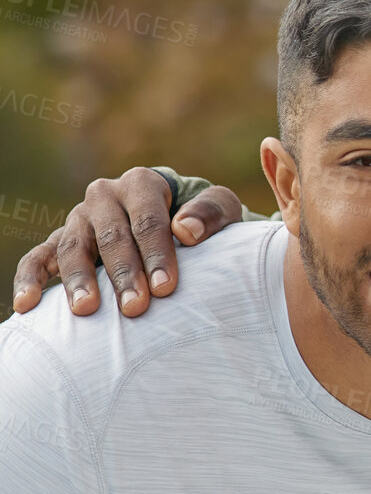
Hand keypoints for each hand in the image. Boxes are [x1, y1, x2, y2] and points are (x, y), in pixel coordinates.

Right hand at [11, 168, 242, 316]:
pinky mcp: (58, 242)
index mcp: (141, 184)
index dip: (157, 253)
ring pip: (72, 248)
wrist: (175, 223)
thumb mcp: (220, 208)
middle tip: (135, 308)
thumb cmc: (201, 221)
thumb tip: (185, 231)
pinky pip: (38, 259)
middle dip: (123, 274)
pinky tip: (27, 306)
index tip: (167, 287)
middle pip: (111, 237)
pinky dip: (29, 280)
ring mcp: (78, 221)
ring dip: (79, 280)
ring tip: (86, 310)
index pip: (148, 220)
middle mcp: (104, 197)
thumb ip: (211, 212)